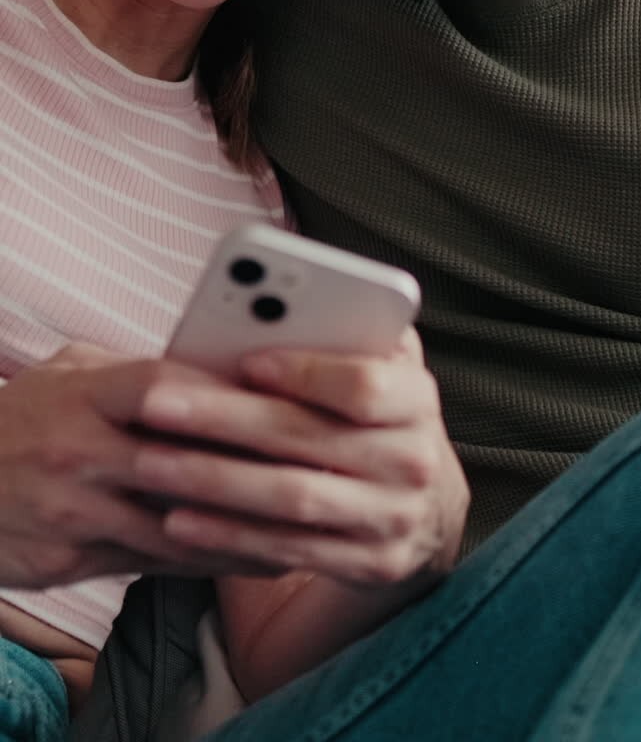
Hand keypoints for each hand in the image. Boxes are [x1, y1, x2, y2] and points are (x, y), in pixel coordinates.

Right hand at [0, 343, 286, 587]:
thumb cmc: (21, 419)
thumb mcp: (67, 373)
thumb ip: (133, 371)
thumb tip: (210, 364)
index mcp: (84, 394)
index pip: (164, 385)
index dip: (227, 391)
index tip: (284, 394)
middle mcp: (80, 451)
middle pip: (182, 460)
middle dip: (254, 464)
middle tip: (323, 464)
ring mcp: (76, 510)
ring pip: (179, 523)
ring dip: (247, 526)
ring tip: (310, 523)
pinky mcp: (74, 557)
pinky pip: (158, 562)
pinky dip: (213, 558)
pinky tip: (261, 555)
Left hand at [135, 327, 469, 586]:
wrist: (430, 502)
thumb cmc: (380, 413)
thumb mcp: (381, 365)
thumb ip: (343, 335)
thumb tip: (266, 312)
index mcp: (417, 398)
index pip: (364, 386)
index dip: (304, 373)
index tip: (244, 361)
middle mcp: (414, 461)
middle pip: (311, 441)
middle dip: (226, 421)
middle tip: (157, 405)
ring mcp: (395, 517)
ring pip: (293, 498)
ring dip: (215, 482)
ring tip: (152, 464)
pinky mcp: (370, 565)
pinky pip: (290, 551)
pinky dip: (230, 536)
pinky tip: (178, 520)